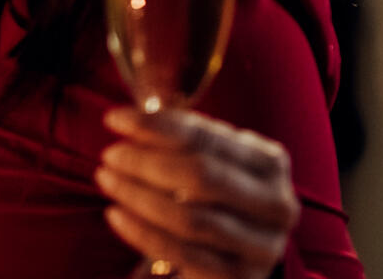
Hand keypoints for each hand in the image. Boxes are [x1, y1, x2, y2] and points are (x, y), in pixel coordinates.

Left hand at [96, 106, 300, 278]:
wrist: (231, 253)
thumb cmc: (211, 194)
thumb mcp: (204, 159)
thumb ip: (175, 137)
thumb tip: (125, 119)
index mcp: (270, 162)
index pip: (206, 136)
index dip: (155, 125)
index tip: (114, 119)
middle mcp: (276, 204)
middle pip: (201, 175)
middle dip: (145, 162)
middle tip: (110, 155)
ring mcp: (263, 246)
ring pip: (189, 217)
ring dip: (137, 195)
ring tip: (107, 180)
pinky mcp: (239, 277)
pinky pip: (181, 252)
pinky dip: (141, 231)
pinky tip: (115, 214)